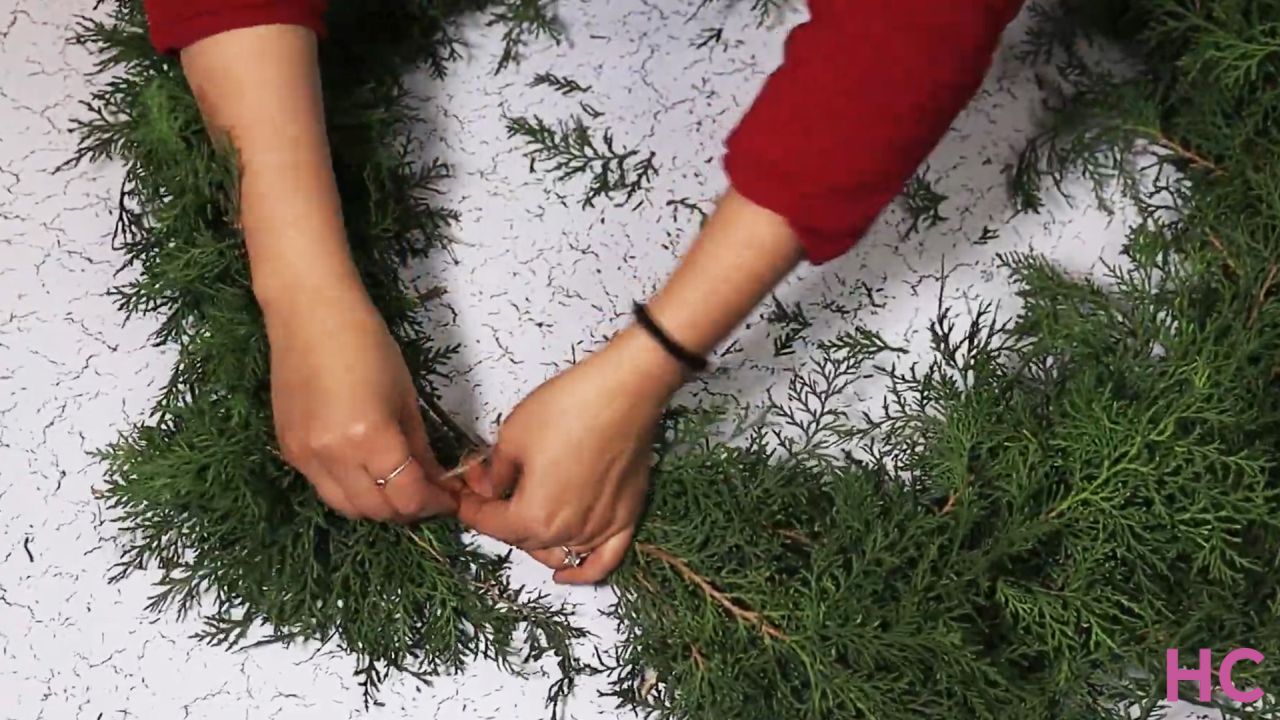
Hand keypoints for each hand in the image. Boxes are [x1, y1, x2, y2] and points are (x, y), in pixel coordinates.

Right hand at [264, 283, 456, 521]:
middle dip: (409, 509)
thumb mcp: (406, 396)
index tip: (451, 498)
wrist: (308, 311)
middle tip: (429, 493)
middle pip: (377, 511)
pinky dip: (349, 490)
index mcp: (369, 439)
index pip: (407, 497)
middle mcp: (333, 456)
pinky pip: (323, 487)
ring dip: (377, 505)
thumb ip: (421, 447)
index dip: (435, 503)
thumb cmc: (366, 341)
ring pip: (347, 508)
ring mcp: (304, 456)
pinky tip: (365, 470)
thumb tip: (439, 481)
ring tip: (399, 486)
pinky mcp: (288, 449)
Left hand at [457, 328, 683, 582]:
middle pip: (521, 539)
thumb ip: (495, 473)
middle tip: (489, 488)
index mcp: (533, 516)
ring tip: (524, 516)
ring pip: (556, 553)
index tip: (462, 491)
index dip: (470, 506)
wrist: (624, 392)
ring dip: (534, 541)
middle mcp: (565, 533)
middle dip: (500, 516)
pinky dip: (583, 572)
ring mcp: (599, 530)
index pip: (489, 523)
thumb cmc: (568, 409)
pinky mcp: (626, 520)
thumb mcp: (512, 436)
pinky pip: (603, 561)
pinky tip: (565, 573)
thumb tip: (487, 488)